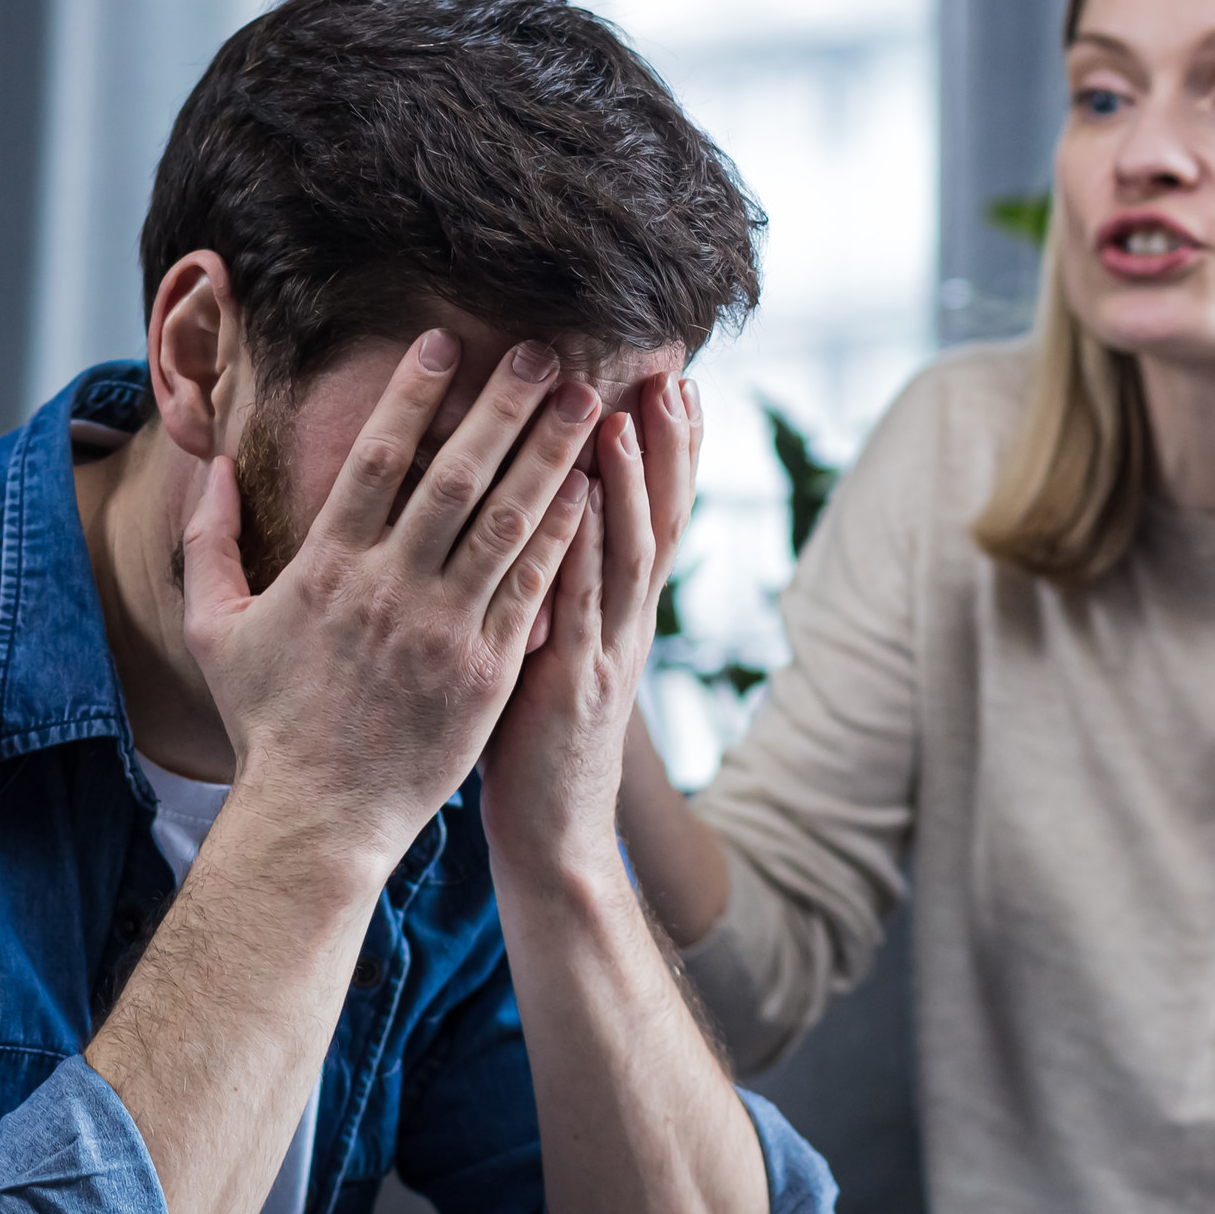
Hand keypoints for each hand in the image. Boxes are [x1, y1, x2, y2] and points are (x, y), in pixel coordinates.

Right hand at [181, 331, 598, 876]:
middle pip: (456, 475)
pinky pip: (533, 588)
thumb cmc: (265, 725)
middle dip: (501, 405)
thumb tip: (210, 468)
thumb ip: (207, 543)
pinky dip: (563, 533)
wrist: (317, 819)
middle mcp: (390, 589)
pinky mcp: (488, 671)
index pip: (375, 460)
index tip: (443, 343)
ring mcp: (444, 630)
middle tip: (539, 350)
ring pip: (508, 522)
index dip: (411, 396)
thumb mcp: (214, 630)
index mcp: (327, 569)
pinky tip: (590, 488)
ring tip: (580, 400)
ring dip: (549, 453)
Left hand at [480, 372, 701, 878]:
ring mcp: (605, 652)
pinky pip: (578, 601)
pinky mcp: (571, 682)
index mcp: (621, 615)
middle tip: (672, 375)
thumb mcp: (554, 654)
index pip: (656, 516)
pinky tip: (575, 498)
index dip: (670, 452)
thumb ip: (556, 593)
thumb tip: (541, 527)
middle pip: (660, 519)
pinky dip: (581, 546)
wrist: (555, 839)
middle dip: (667, 447)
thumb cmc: (538, 747)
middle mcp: (626, 625)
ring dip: (627, 482)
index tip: (676, 384)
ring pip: (626, 553)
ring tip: (621, 414)